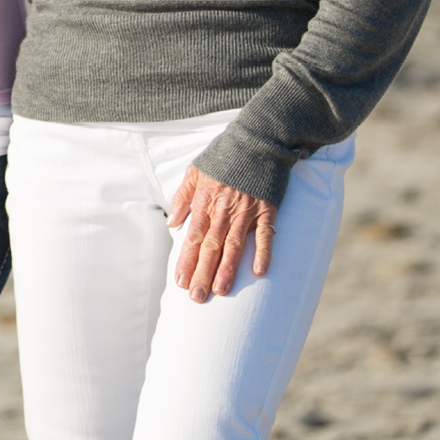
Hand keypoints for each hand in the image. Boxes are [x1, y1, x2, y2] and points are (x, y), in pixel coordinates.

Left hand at [168, 164, 276, 301]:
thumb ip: (183, 198)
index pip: (193, 237)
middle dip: (203, 273)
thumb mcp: (195, 171)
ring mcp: (246, 212)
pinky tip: (259, 272)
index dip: (187, 260)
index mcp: (205, 202)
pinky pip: (266, 236)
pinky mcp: (267, 210)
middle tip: (197, 297)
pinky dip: (263, 253)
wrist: (254, 142)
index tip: (180, 281)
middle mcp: (224, 210)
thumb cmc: (223, 158)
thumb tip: (172, 223)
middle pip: (211, 247)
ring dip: (227, 269)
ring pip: (234, 246)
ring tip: (220, 291)